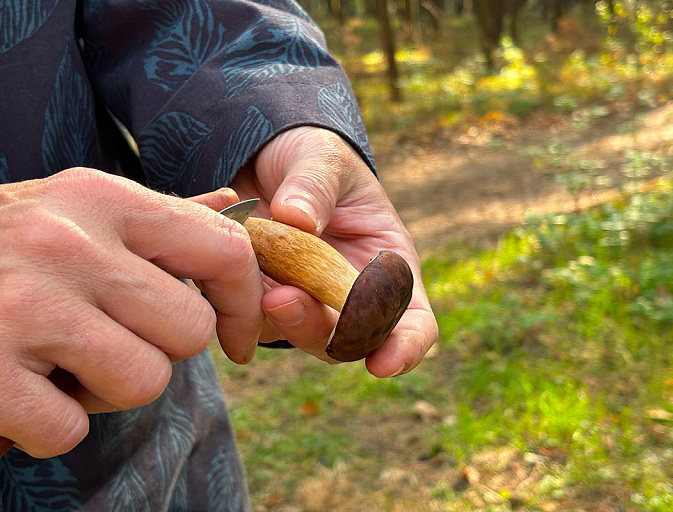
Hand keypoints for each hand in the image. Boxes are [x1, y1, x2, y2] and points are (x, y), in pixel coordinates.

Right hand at [0, 168, 262, 456]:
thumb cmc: (5, 245)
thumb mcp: (79, 210)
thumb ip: (161, 218)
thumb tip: (234, 208)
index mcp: (103, 198)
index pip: (225, 250)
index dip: (246, 302)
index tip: (237, 336)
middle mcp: (69, 244)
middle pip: (187, 332)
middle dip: (157, 348)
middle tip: (106, 337)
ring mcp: (24, 306)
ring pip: (142, 383)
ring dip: (105, 389)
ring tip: (57, 361)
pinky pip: (69, 429)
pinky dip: (46, 424)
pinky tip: (14, 388)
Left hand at [230, 127, 438, 377]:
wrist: (262, 157)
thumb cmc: (312, 157)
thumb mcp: (322, 157)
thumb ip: (315, 184)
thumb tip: (296, 219)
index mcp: (388, 267)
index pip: (413, 322)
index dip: (406, 348)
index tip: (383, 364)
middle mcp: (352, 296)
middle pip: (350, 341)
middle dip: (320, 331)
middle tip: (282, 299)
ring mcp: (308, 302)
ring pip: (300, 337)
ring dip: (278, 320)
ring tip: (256, 282)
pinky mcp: (264, 301)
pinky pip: (254, 317)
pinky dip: (242, 300)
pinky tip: (230, 263)